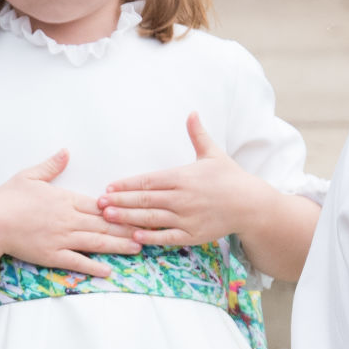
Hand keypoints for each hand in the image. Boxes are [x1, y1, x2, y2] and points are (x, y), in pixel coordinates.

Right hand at [0, 149, 141, 276]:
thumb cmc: (8, 198)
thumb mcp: (30, 175)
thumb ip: (52, 165)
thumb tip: (66, 151)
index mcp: (66, 199)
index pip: (99, 205)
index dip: (120, 208)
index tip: (138, 208)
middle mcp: (69, 219)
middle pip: (104, 224)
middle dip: (128, 227)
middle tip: (149, 230)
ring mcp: (62, 238)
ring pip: (96, 243)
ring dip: (119, 245)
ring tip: (138, 248)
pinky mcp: (52, 255)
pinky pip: (77, 262)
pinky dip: (94, 266)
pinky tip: (108, 270)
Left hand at [98, 113, 270, 245]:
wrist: (250, 204)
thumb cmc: (229, 177)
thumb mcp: (212, 153)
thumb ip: (197, 134)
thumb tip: (192, 112)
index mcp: (183, 176)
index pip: (148, 180)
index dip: (127, 184)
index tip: (110, 186)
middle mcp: (182, 197)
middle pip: (144, 199)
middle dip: (120, 201)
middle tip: (99, 203)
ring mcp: (187, 217)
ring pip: (151, 218)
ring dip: (128, 218)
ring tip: (108, 217)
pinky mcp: (192, 234)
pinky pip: (166, 237)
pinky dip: (150, 237)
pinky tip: (133, 236)